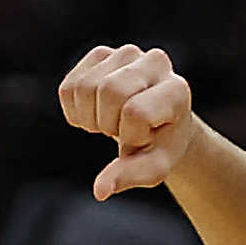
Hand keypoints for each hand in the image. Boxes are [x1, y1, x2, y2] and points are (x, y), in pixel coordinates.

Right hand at [60, 44, 200, 198]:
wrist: (156, 123)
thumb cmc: (158, 145)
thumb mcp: (153, 166)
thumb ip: (130, 177)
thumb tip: (99, 191)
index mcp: (177, 89)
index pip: (136, 111)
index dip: (131, 135)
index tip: (143, 139)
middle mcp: (155, 62)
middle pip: (109, 91)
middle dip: (108, 123)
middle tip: (122, 131)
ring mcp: (126, 53)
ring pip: (85, 88)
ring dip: (91, 118)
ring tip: (111, 122)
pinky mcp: (100, 55)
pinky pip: (69, 88)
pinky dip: (76, 111)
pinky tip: (96, 113)